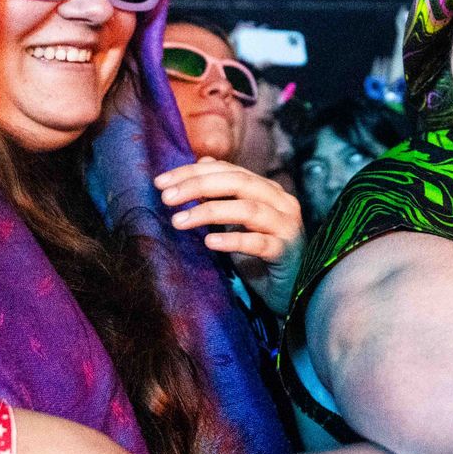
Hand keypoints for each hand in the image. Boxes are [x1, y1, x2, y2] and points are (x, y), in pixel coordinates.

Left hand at [156, 156, 304, 314]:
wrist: (291, 291)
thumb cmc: (260, 256)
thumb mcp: (238, 222)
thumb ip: (224, 193)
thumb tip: (202, 162)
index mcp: (267, 190)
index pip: (228, 171)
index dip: (192, 172)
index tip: (160, 182)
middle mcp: (280, 202)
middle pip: (238, 182)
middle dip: (198, 186)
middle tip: (166, 198)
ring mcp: (286, 226)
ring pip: (247, 209)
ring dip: (209, 212)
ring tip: (178, 221)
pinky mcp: (286, 252)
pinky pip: (259, 243)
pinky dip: (233, 240)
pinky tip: (209, 242)